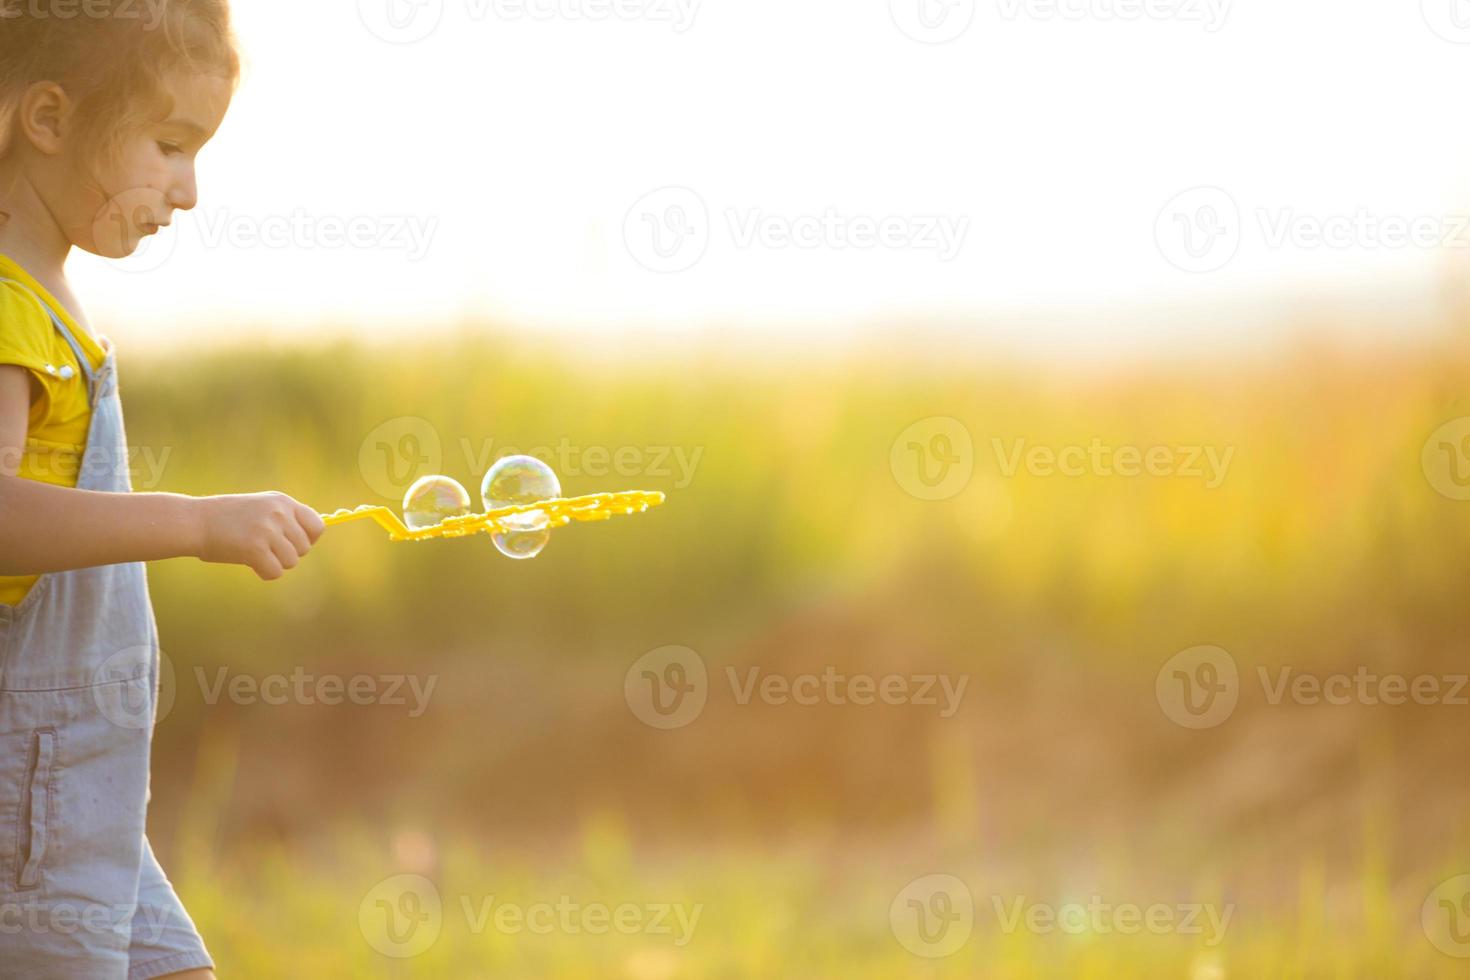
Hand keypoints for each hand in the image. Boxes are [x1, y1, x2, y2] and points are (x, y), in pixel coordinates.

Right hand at [194, 492, 325, 579]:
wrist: (194, 521)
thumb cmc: (225, 518)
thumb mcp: (260, 508)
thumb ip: (284, 520)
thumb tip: (309, 541)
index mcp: (283, 501)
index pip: (318, 526)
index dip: (308, 540)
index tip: (292, 544)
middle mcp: (279, 513)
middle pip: (304, 548)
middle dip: (286, 554)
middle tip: (264, 549)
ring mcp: (268, 530)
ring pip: (291, 562)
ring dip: (274, 563)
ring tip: (253, 553)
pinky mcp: (255, 548)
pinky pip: (275, 572)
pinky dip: (264, 573)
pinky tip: (249, 563)